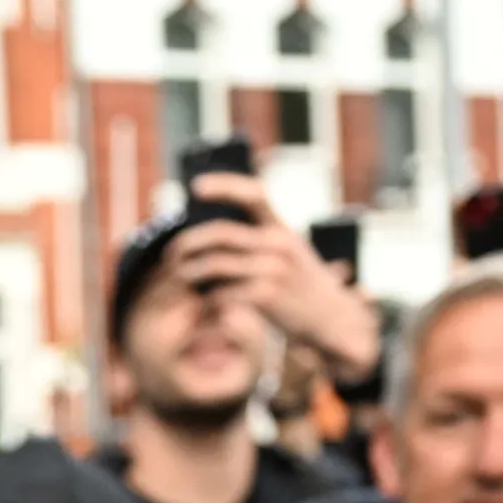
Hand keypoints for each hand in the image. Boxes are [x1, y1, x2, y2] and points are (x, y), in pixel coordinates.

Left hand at [169, 175, 381, 380]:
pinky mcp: (265, 297)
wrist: (331, 317)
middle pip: (220, 233)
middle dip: (188, 241)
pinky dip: (204, 297)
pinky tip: (199, 300)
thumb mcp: (290, 250)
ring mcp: (272, 271)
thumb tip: (211, 225)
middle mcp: (278, 244)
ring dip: (188, 271)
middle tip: (171, 252)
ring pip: (215, 264)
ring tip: (178, 275)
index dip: (224, 186)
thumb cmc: (301, 282)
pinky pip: (221, 293)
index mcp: (282, 228)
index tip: (195, 186)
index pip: (254, 194)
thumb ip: (260, 236)